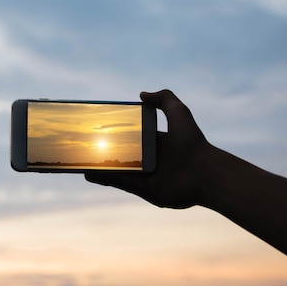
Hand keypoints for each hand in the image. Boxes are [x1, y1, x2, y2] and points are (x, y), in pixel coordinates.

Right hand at [85, 89, 210, 207]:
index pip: (135, 136)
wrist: (204, 173)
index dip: (120, 133)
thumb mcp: (179, 113)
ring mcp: (149, 176)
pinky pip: (122, 184)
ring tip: (82, 160)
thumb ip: (164, 99)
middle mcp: (153, 159)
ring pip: (119, 170)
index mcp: (159, 142)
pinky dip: (106, 179)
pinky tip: (90, 173)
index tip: (102, 127)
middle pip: (124, 154)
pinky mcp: (147, 191)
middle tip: (86, 145)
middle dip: (106, 151)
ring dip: (101, 166)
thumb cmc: (193, 143)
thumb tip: (142, 94)